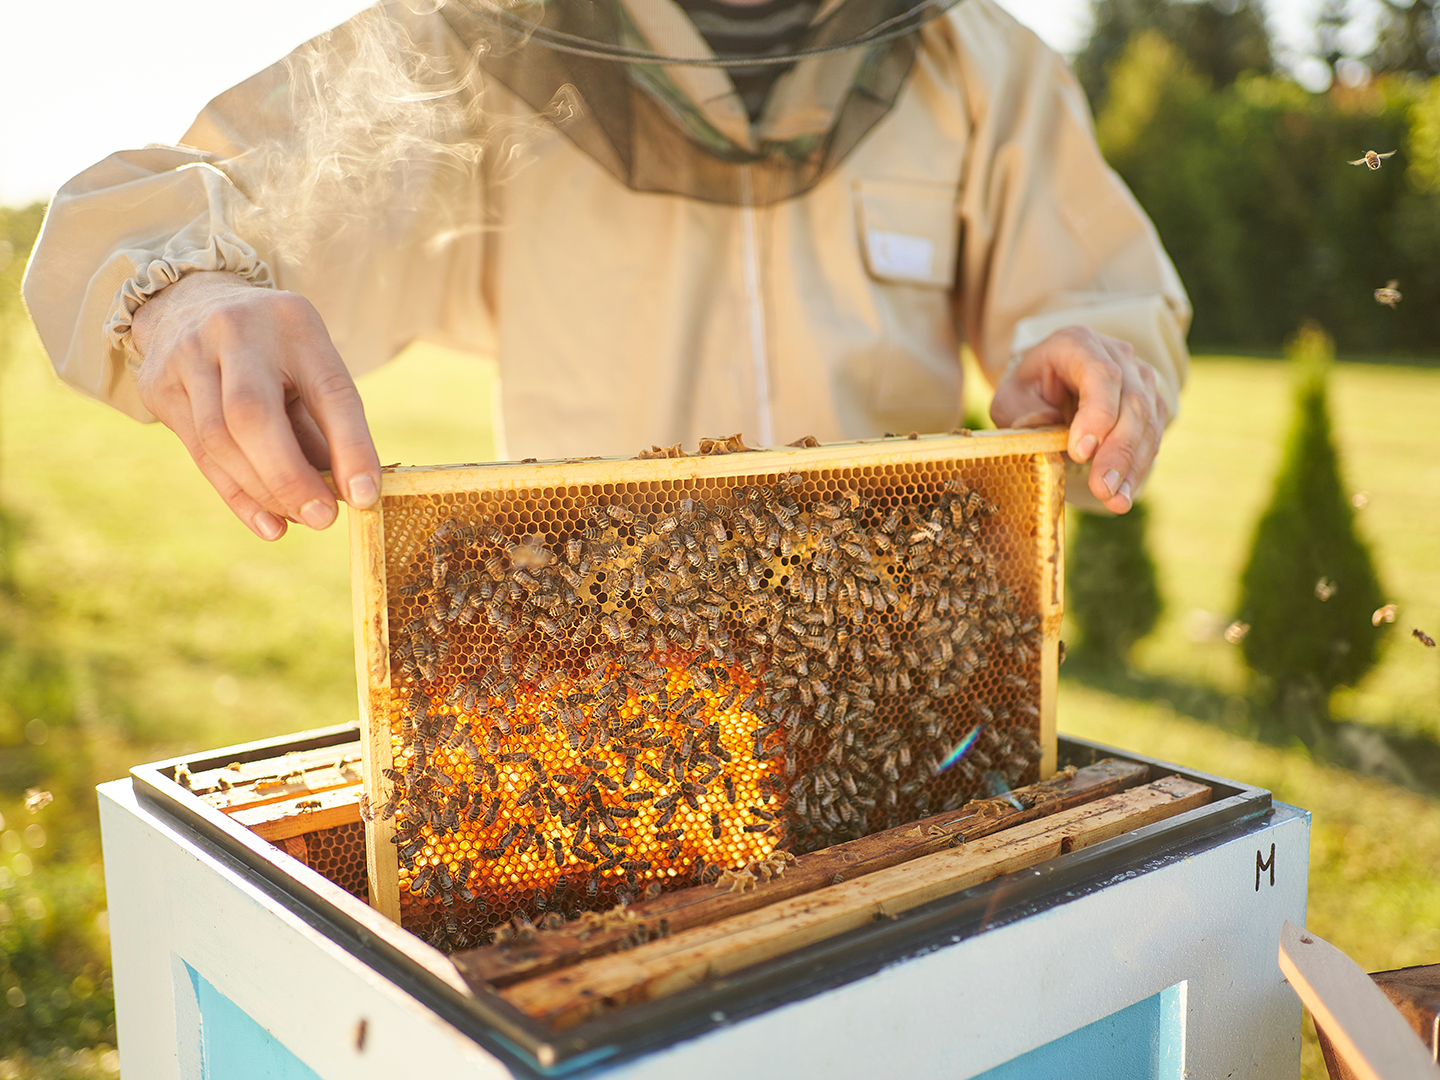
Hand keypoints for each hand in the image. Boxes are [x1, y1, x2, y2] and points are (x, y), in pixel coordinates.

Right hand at [132, 271, 380, 539]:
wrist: (190, 302)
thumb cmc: (273, 350)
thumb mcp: (309, 365)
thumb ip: (325, 425)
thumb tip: (348, 494)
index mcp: (294, 322)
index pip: (328, 390)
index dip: (351, 447)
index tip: (365, 496)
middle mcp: (235, 331)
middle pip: (253, 415)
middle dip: (290, 477)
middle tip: (323, 518)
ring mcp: (188, 355)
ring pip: (219, 439)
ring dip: (264, 491)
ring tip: (299, 518)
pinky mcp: (160, 386)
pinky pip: (200, 454)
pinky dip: (238, 496)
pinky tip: (268, 524)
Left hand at [989, 325, 1169, 512]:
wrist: (1052, 382)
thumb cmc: (1030, 390)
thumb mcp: (1011, 398)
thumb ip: (1022, 413)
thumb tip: (1048, 429)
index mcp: (1078, 343)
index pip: (1101, 375)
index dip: (1097, 414)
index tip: (1081, 453)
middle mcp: (1118, 355)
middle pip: (1131, 402)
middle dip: (1118, 450)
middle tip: (1102, 488)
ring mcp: (1140, 378)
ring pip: (1148, 422)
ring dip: (1132, 466)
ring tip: (1115, 500)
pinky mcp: (1151, 404)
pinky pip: (1153, 437)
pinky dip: (1137, 468)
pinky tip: (1122, 495)